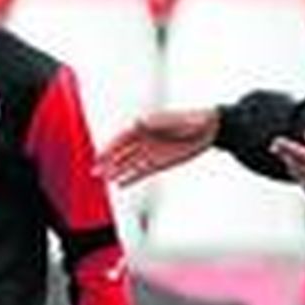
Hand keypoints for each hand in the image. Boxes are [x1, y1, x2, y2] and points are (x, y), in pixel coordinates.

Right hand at [94, 108, 219, 186]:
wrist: (209, 129)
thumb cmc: (191, 119)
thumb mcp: (174, 120)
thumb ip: (155, 122)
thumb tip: (137, 122)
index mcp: (145, 126)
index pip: (122, 139)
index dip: (109, 148)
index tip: (100, 156)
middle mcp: (145, 139)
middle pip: (122, 153)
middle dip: (109, 162)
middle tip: (96, 172)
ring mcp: (151, 152)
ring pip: (129, 163)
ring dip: (117, 171)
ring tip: (105, 180)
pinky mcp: (160, 162)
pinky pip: (142, 172)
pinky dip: (131, 178)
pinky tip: (121, 184)